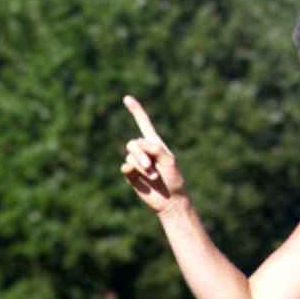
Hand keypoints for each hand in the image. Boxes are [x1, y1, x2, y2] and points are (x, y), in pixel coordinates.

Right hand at [120, 95, 187, 214]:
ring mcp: (137, 163)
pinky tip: (138, 177)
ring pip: (130, 156)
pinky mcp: (131, 175)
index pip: (143, 123)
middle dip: (140, 154)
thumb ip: (156, 149)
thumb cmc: (174, 179)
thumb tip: (139, 143)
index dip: (136, 111)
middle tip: (151, 167)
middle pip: (133, 143)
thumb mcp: (170, 161)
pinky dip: (132, 170)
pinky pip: (125, 167)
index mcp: (155, 144)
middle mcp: (144, 151)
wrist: (170, 200)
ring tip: (153, 176)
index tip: (126, 98)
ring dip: (141, 166)